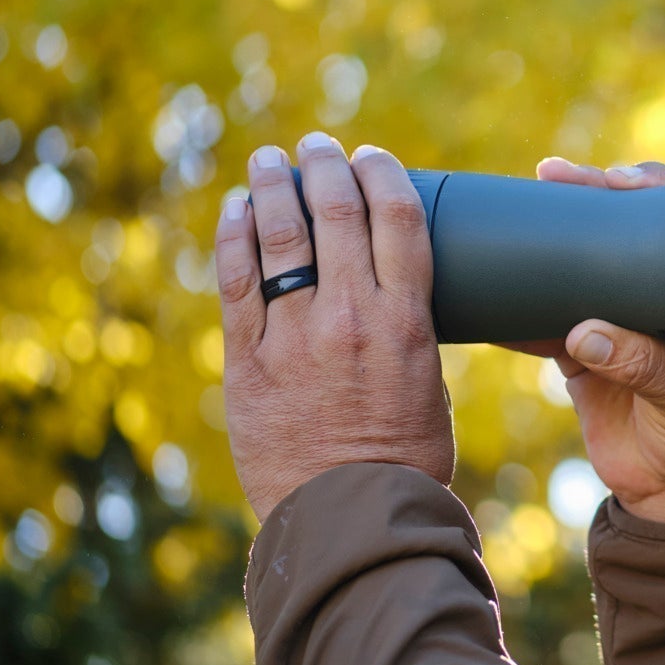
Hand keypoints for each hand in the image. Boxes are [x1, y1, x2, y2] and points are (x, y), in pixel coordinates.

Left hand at [215, 134, 452, 520]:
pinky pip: (235, 281)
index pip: (398, 219)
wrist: (350, 519)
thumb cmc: (405, 462)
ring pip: (279, 236)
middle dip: (324, 166)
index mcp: (407, 321)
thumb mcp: (430, 386)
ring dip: (272, 187)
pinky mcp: (248, 361)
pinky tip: (235, 211)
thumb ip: (409, 334)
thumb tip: (393, 299)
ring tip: (267, 161)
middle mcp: (350, 316)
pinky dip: (233, 236)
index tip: (371, 155)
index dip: (382, 174)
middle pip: (336, 213)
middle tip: (315, 145)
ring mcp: (294, 336)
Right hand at [502, 158, 664, 523]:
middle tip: (554, 174)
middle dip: (588, 198)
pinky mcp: (582, 355)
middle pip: (624, 231)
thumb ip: (643, 365)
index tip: (615, 180)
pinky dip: (516, 308)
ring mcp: (619, 321)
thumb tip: (584, 334)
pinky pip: (544, 321)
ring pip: (580, 266)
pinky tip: (488, 287)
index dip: (653, 191)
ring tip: (516, 207)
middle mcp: (661, 296)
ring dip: (549, 241)